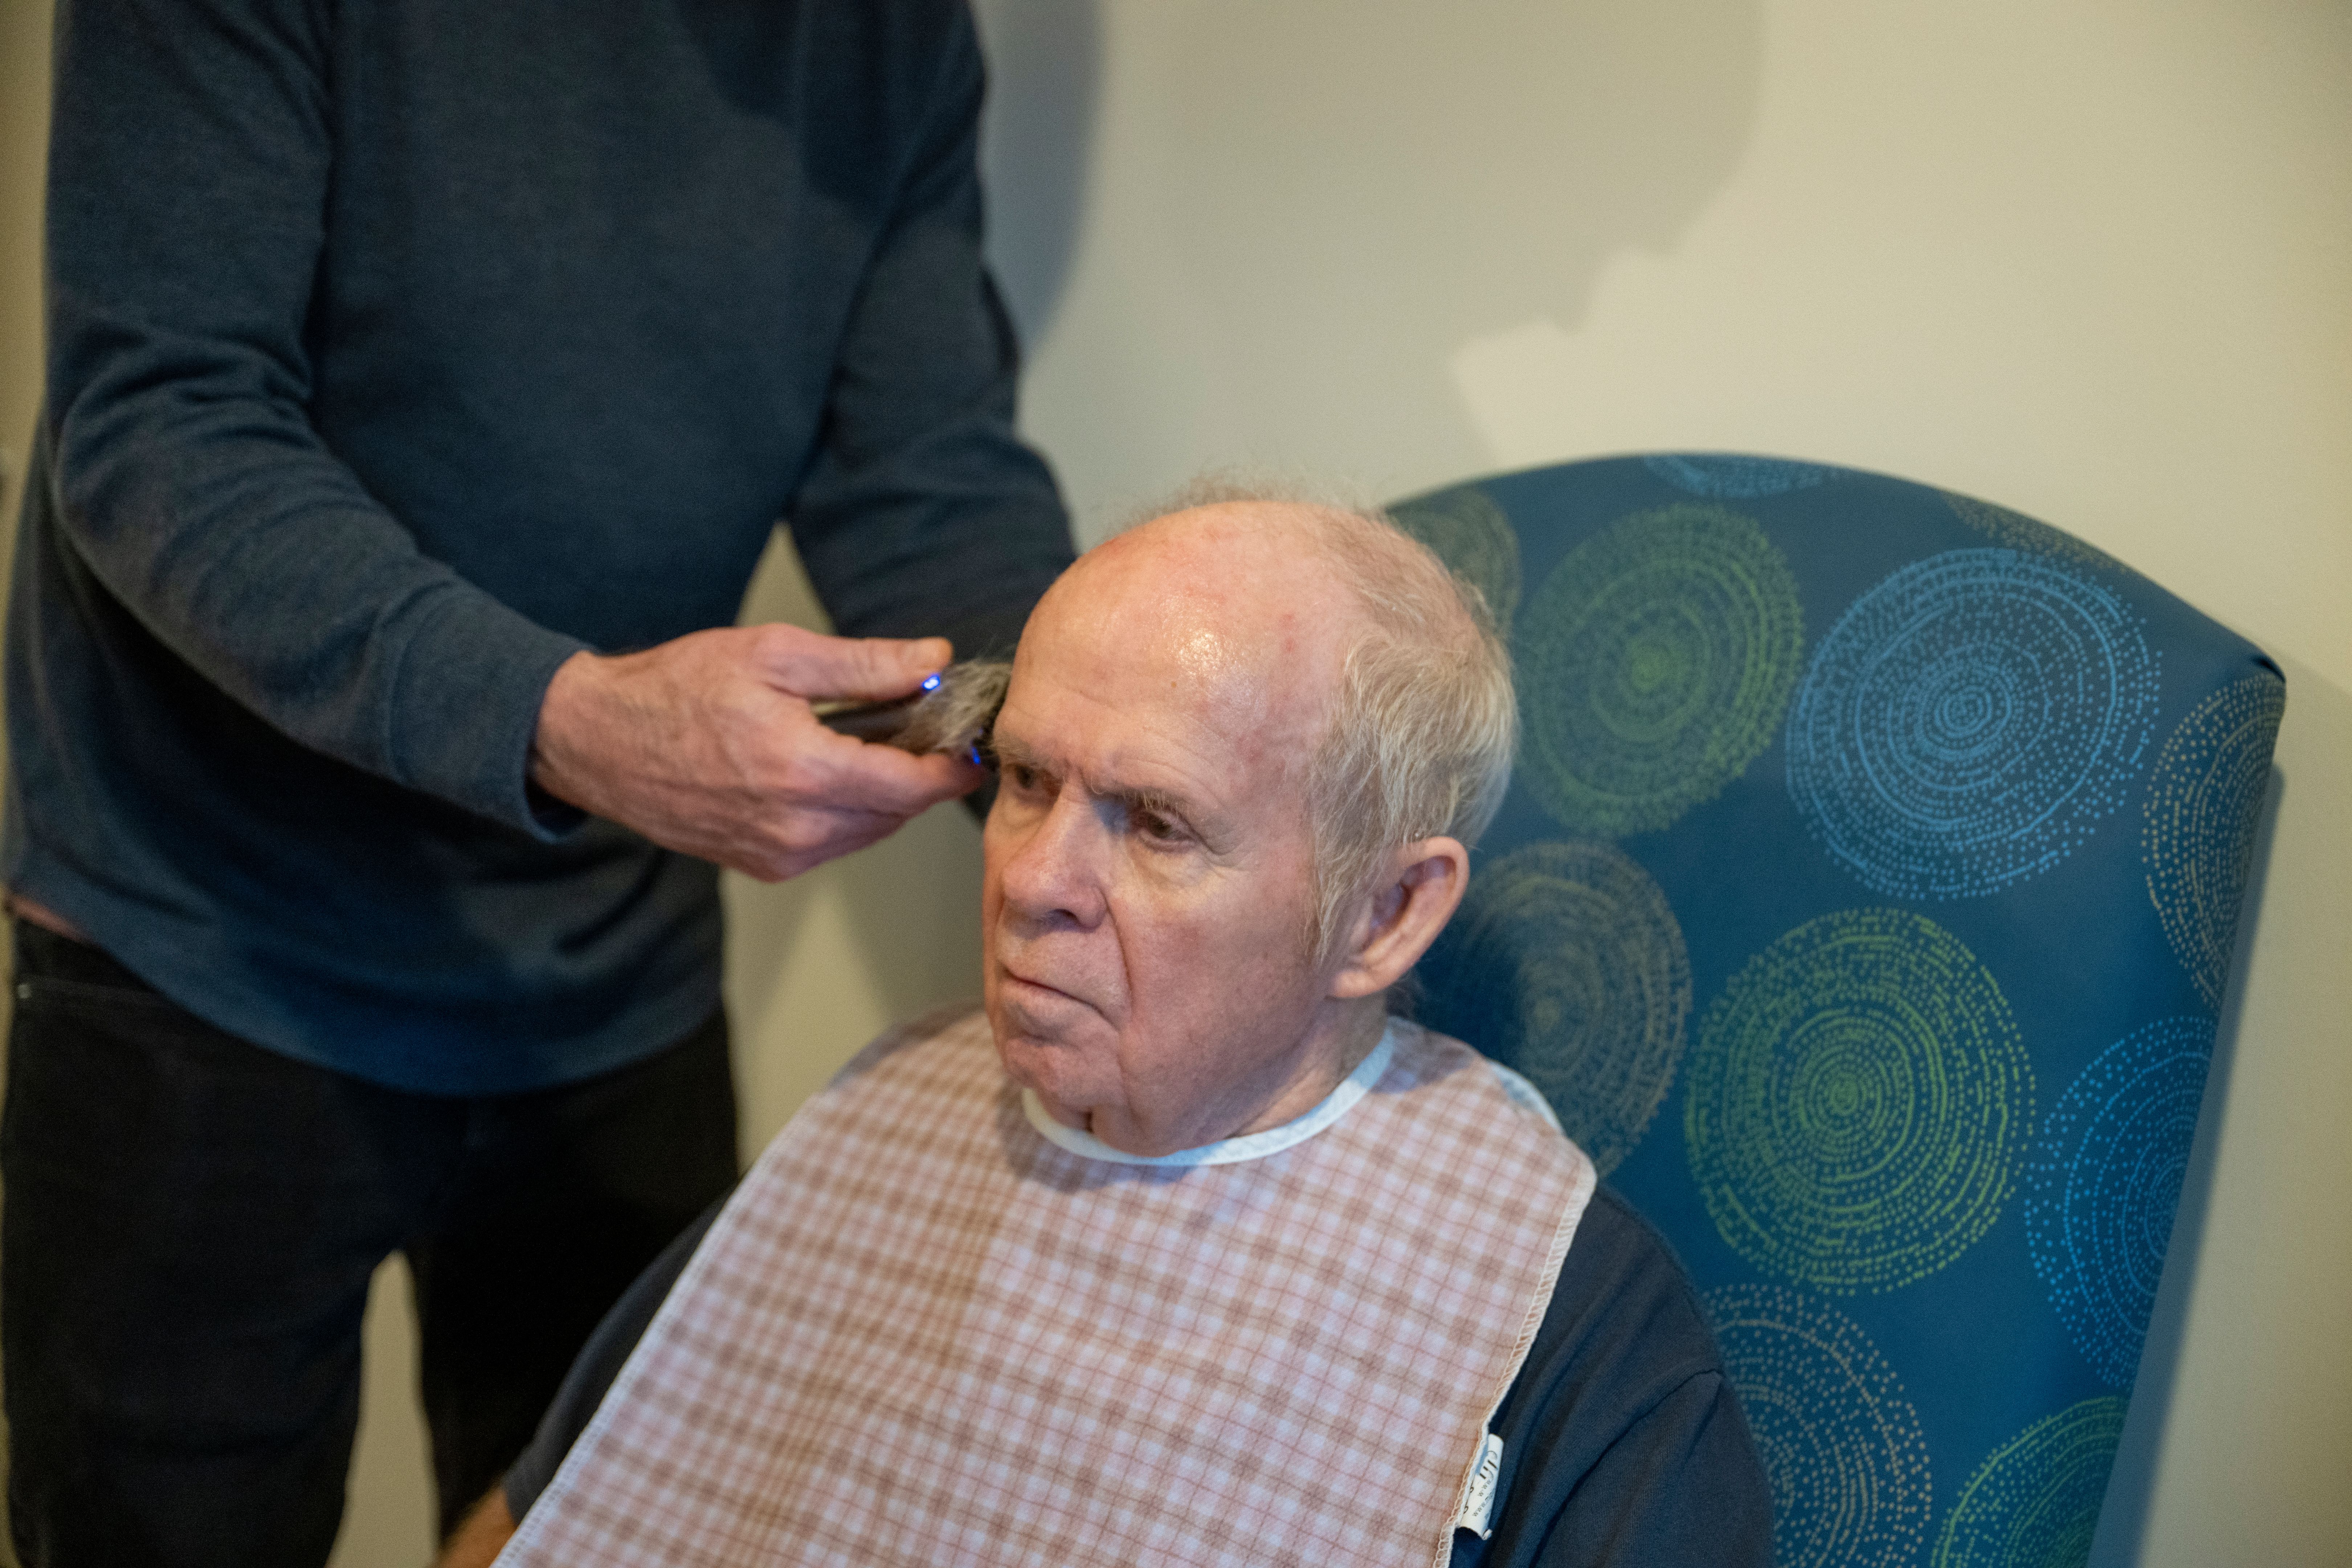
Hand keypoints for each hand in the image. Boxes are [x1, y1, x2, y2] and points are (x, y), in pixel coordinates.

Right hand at [530, 625, 985, 879]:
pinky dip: (851, 811)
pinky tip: (834, 770)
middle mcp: (796, 827)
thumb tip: (936, 657)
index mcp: (803, 772)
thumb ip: (864, 664)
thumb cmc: (679, 686)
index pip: (914, 785)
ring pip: (871, 830)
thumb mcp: (774, 655)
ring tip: (879, 743)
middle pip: (898, 811)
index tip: (975, 742)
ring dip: (887, 793)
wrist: (599, 741)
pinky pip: (836, 842)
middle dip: (923, 774)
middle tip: (928, 729)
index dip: (955, 765)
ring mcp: (779, 854)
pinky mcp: (764, 866)